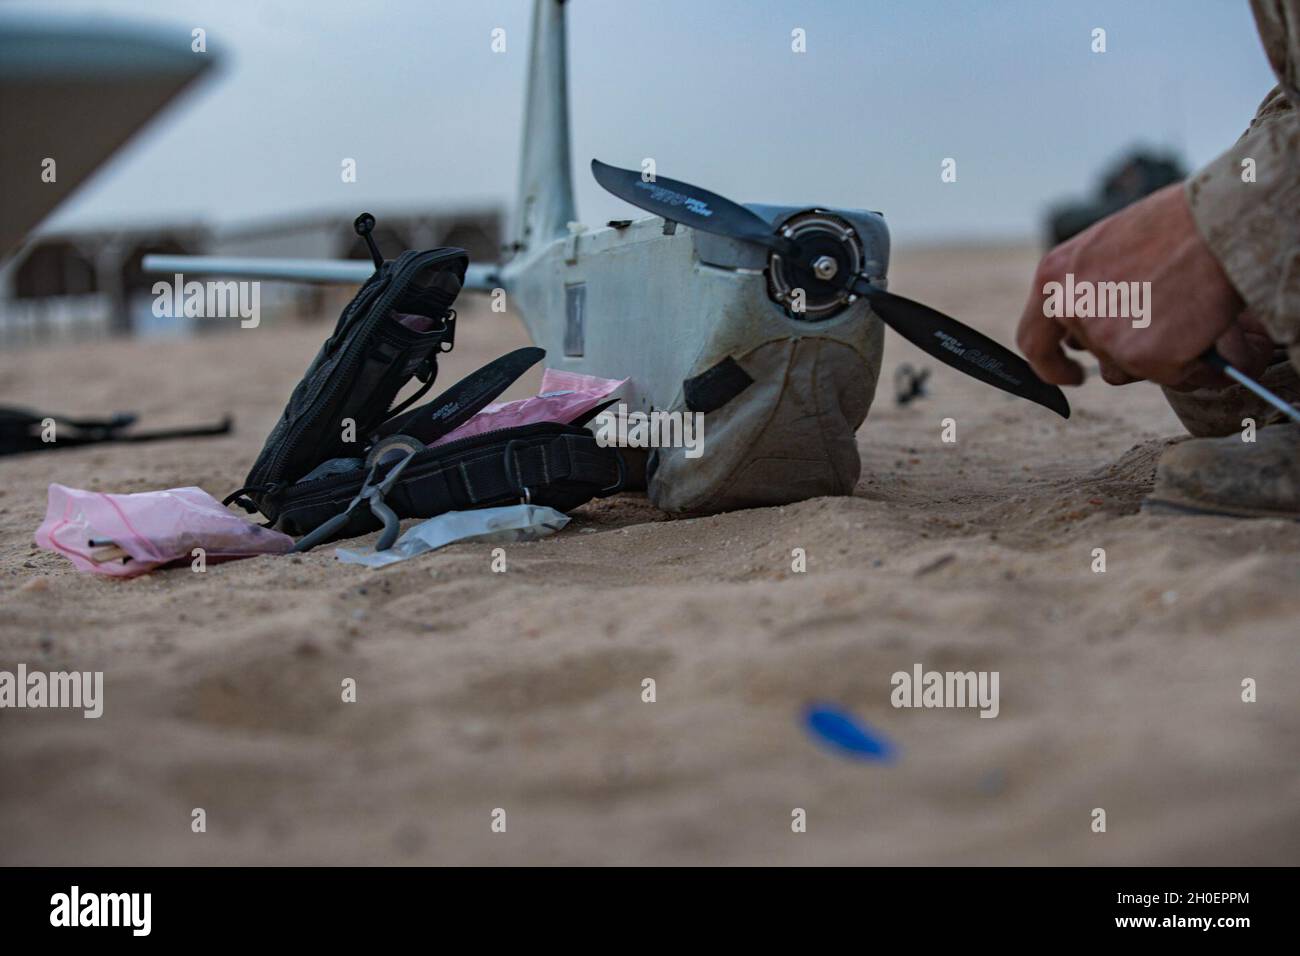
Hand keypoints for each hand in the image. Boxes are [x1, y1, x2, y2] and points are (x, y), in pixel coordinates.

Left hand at [1016, 183, 1265, 387]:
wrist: (1219, 221)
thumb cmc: (1176, 223)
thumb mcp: (1109, 244)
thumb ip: (1090, 283)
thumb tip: (1094, 314)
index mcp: (1054, 277)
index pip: (1033, 341)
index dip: (1050, 365)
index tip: (1071, 375)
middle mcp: (1070, 309)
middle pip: (1094, 355)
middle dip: (1124, 352)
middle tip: (1158, 334)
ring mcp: (1104, 336)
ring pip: (1130, 369)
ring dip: (1158, 356)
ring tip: (1189, 314)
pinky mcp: (1143, 357)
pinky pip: (1171, 375)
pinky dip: (1193, 362)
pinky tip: (1206, 327)